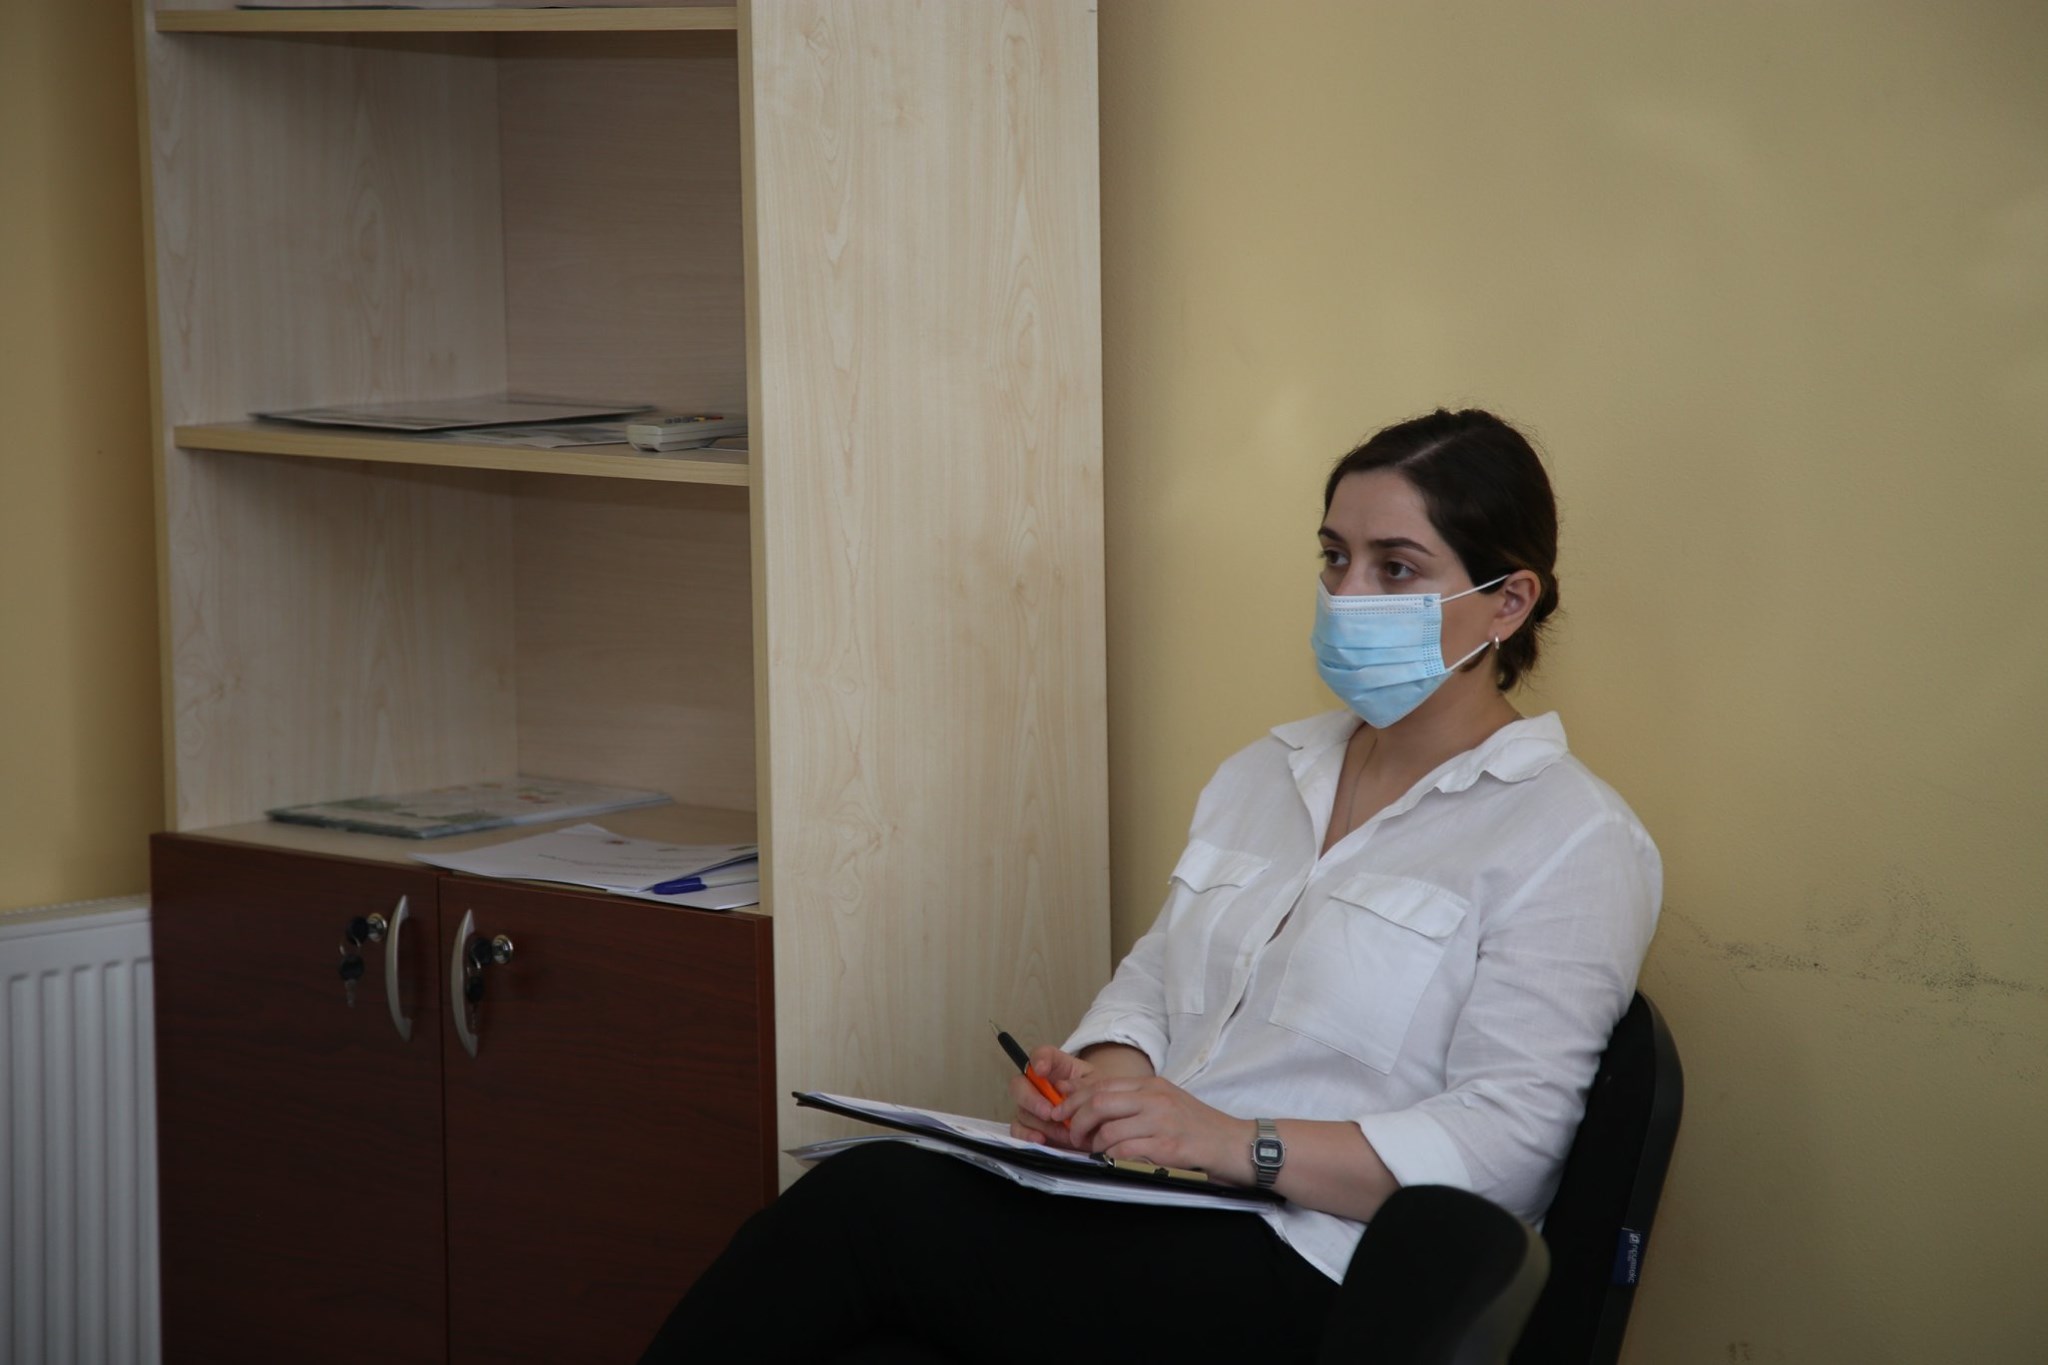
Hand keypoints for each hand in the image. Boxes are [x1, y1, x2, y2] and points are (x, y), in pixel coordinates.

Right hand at [1007, 1045, 1099, 1150]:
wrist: (1101, 1120)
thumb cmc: (1097, 1097)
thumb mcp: (1098, 1087)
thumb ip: (1082, 1086)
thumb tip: (1063, 1090)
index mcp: (1056, 1067)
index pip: (1041, 1055)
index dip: (1038, 1060)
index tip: (1042, 1069)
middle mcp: (1037, 1085)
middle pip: (1019, 1084)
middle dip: (1031, 1099)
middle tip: (1049, 1112)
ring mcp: (1030, 1107)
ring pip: (1022, 1111)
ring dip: (1041, 1123)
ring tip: (1064, 1132)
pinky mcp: (1029, 1127)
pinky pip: (1017, 1130)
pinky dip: (1026, 1135)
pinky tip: (1041, 1140)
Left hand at [1065, 1076, 1252, 1179]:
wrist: (1237, 1144)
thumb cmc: (1200, 1127)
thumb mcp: (1167, 1102)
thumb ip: (1135, 1100)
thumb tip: (1094, 1106)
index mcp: (1152, 1085)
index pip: (1101, 1085)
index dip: (1074, 1099)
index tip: (1062, 1113)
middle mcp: (1155, 1098)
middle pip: (1099, 1102)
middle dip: (1077, 1120)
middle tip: (1073, 1136)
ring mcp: (1162, 1122)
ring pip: (1109, 1129)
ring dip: (1093, 1144)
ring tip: (1093, 1152)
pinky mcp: (1169, 1148)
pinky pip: (1126, 1152)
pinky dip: (1111, 1159)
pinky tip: (1113, 1162)